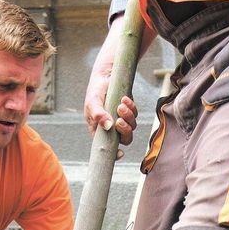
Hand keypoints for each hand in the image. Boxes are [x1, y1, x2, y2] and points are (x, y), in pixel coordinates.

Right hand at [85, 36, 138, 157]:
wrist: (106, 76)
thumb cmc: (95, 91)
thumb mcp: (93, 101)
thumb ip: (98, 114)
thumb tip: (108, 127)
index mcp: (99, 130)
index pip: (106, 147)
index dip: (114, 153)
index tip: (120, 153)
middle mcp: (111, 128)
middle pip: (124, 139)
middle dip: (124, 131)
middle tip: (120, 121)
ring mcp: (121, 120)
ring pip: (131, 126)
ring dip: (128, 116)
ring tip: (121, 104)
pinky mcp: (129, 112)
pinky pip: (135, 114)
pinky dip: (131, 107)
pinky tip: (124, 99)